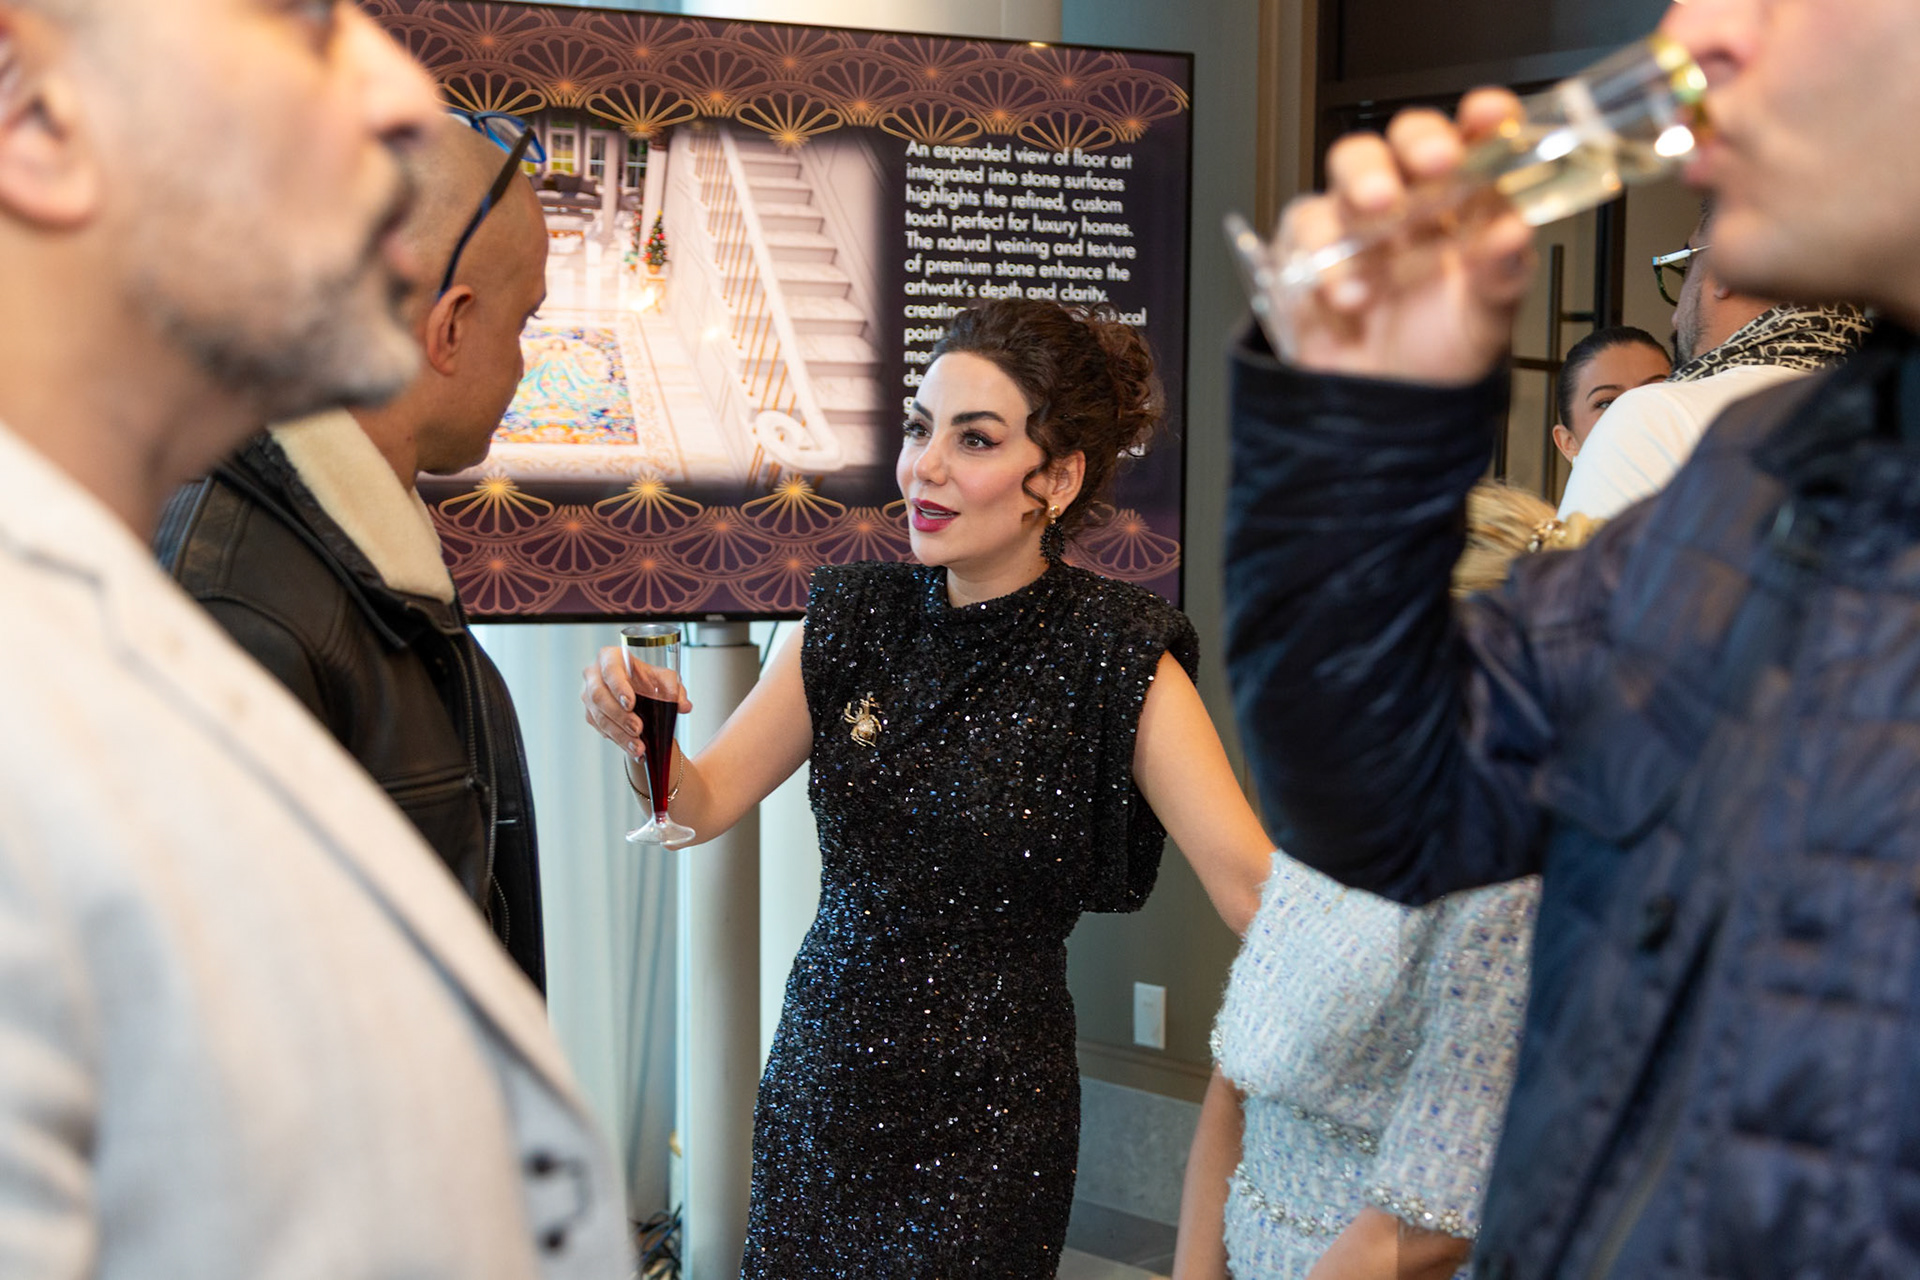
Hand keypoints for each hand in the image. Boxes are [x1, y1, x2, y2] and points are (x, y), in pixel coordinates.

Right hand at [581, 645, 693, 762]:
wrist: (638, 689)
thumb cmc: (647, 678)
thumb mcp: (664, 678)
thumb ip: (675, 690)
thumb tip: (684, 706)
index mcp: (610, 657)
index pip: (610, 670)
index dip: (618, 687)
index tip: (630, 703)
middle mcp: (594, 675)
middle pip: (599, 696)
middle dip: (620, 716)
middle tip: (638, 729)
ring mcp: (588, 695)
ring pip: (599, 717)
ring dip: (619, 734)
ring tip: (638, 747)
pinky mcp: (590, 714)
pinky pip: (600, 729)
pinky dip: (618, 741)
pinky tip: (633, 749)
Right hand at [1277, 89, 1535, 384]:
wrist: (1382, 411)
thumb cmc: (1438, 356)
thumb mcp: (1486, 321)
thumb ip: (1501, 275)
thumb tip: (1512, 230)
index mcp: (1463, 205)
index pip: (1476, 141)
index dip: (1483, 119)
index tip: (1490, 115)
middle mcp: (1410, 202)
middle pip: (1405, 139)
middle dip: (1417, 142)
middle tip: (1433, 163)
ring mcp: (1356, 222)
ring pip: (1350, 166)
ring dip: (1364, 182)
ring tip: (1379, 212)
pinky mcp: (1307, 250)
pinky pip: (1304, 227)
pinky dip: (1323, 254)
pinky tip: (1346, 294)